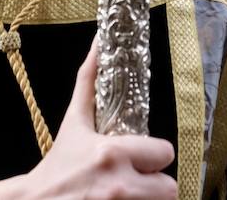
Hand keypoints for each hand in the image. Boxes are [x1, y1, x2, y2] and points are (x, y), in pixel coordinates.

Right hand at [0, 45, 176, 199]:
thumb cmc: (58, 163)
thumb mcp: (74, 122)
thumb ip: (89, 81)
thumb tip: (98, 42)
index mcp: (112, 153)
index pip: (165, 152)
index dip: (155, 155)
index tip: (143, 157)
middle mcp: (119, 183)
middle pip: (169, 186)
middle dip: (156, 183)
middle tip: (140, 178)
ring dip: (149, 198)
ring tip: (133, 191)